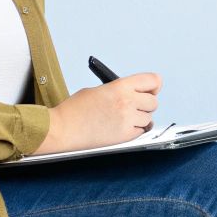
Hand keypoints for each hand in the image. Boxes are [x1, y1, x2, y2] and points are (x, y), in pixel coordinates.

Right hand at [33, 72, 163, 154]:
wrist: (62, 128)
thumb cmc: (75, 109)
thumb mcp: (99, 89)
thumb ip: (120, 89)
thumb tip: (135, 92)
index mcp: (121, 86)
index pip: (153, 80)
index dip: (153, 85)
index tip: (151, 89)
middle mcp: (127, 102)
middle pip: (153, 102)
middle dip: (146, 104)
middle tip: (135, 106)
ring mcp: (127, 120)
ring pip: (148, 118)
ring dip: (140, 118)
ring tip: (123, 118)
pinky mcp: (125, 136)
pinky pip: (141, 131)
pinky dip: (134, 130)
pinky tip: (120, 127)